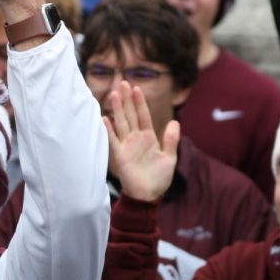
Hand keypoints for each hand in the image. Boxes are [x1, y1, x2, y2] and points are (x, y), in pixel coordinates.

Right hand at [104, 82, 179, 201]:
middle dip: (126, 100)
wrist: (148, 196)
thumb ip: (170, 139)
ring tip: (114, 94)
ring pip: (121, 123)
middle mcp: (135, 139)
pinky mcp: (120, 156)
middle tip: (122, 83)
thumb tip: (175, 121)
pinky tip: (104, 118)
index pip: (143, 116)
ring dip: (117, 109)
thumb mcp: (170, 158)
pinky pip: (113, 141)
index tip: (137, 88)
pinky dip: (108, 130)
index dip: (140, 102)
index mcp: (148, 138)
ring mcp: (126, 146)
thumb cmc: (159, 179)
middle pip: (130, 115)